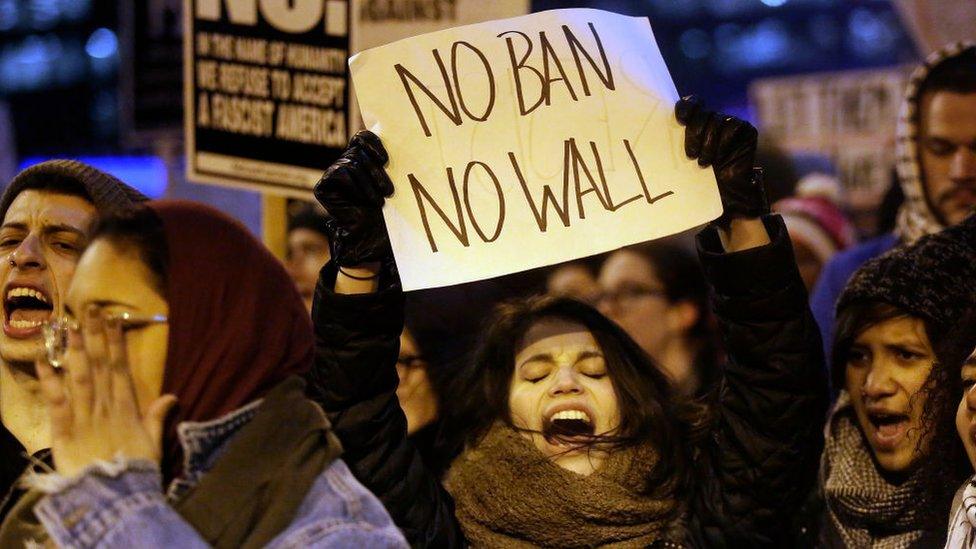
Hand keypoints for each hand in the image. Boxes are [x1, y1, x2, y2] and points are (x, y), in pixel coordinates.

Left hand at [36, 306, 176, 478]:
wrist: (116, 496)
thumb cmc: (136, 471)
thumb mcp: (152, 444)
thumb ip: (157, 417)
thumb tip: (172, 395)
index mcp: (126, 408)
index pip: (120, 368)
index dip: (116, 343)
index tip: (113, 320)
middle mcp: (105, 406)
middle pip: (99, 365)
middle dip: (95, 337)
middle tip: (90, 310)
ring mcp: (84, 416)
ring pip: (79, 377)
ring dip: (74, 351)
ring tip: (69, 327)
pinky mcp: (64, 431)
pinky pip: (56, 402)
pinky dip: (49, 382)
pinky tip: (42, 362)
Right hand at [314, 130, 394, 266]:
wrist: (372, 235)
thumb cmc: (386, 211)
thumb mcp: (389, 182)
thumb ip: (387, 163)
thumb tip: (400, 138)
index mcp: (361, 158)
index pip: (363, 137)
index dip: (373, 142)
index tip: (386, 159)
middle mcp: (345, 163)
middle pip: (359, 151)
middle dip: (376, 171)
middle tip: (389, 190)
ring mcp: (332, 173)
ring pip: (352, 163)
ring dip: (369, 183)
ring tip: (379, 200)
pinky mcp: (323, 186)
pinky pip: (340, 174)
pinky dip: (355, 186)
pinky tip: (364, 200)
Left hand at [675, 96, 767, 224]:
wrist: (724, 195)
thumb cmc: (699, 178)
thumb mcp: (681, 159)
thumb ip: (673, 143)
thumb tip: (653, 130)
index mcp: (697, 122)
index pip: (691, 103)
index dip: (686, 107)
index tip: (680, 119)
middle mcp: (714, 120)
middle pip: (702, 113)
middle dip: (694, 133)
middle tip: (691, 155)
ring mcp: (730, 123)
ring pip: (717, 120)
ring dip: (708, 143)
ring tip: (703, 162)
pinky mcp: (746, 131)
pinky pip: (732, 126)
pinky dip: (723, 142)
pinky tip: (720, 157)